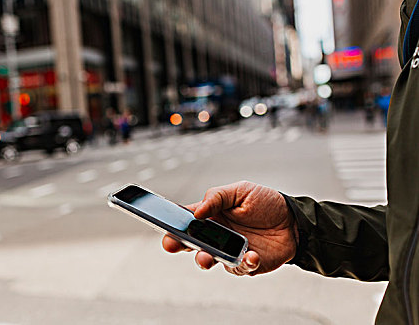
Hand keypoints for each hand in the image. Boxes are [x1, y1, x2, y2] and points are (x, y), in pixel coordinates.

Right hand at [162, 181, 297, 275]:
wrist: (294, 221)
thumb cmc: (266, 203)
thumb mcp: (240, 190)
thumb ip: (216, 198)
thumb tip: (197, 212)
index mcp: (211, 215)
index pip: (186, 220)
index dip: (172, 224)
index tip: (163, 227)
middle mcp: (216, 235)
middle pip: (190, 243)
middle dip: (178, 245)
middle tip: (173, 245)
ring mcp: (229, 251)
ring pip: (210, 259)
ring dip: (205, 259)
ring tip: (207, 258)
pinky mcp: (245, 263)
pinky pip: (239, 267)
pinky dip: (244, 263)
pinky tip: (251, 255)